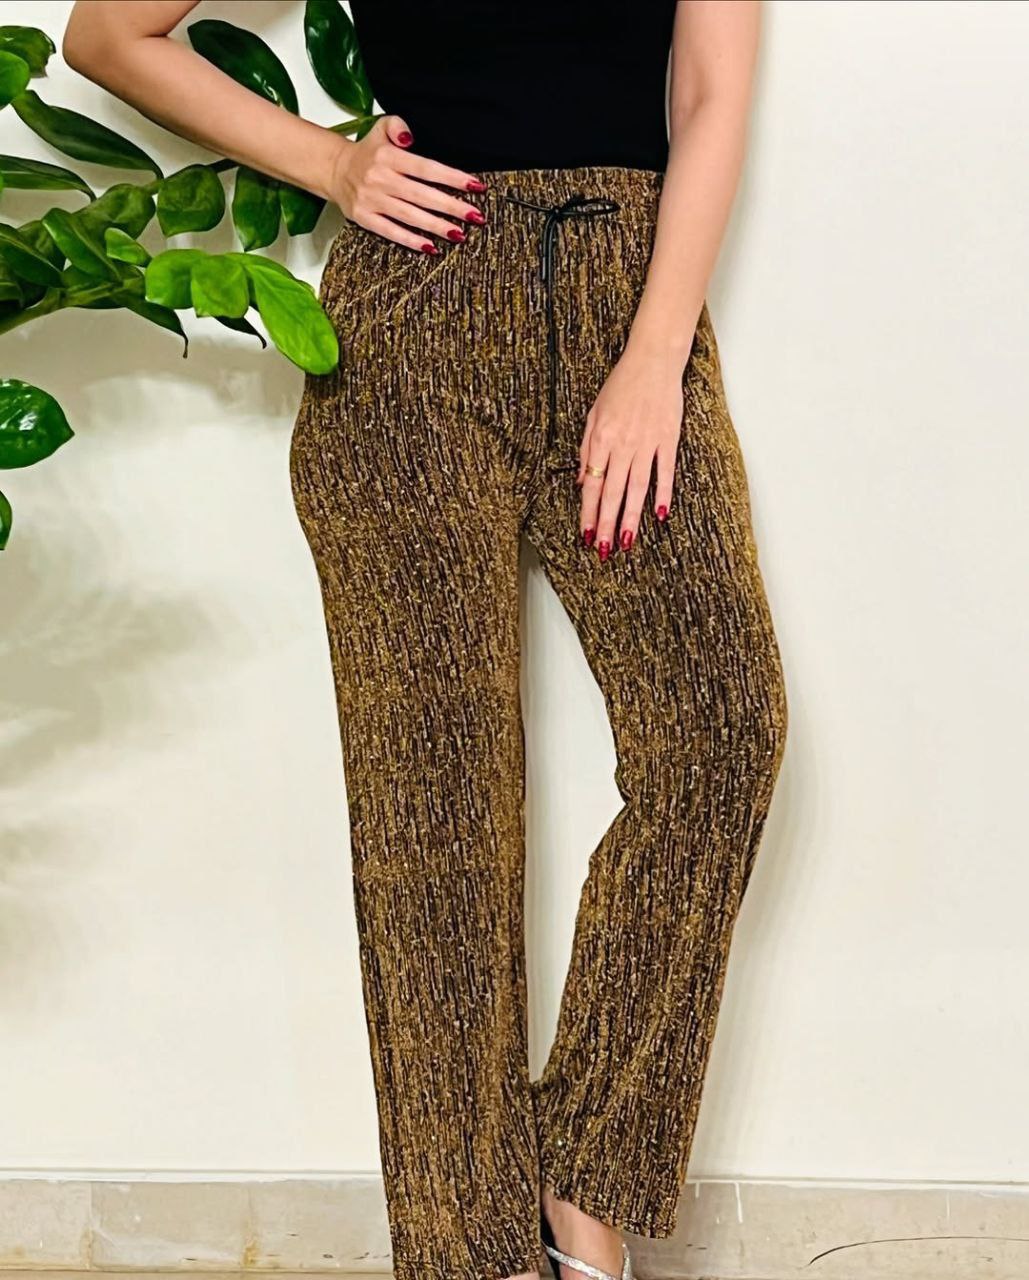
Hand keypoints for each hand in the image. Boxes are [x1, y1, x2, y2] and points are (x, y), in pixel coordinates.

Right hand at [328, 115, 486, 253]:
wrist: (334, 170)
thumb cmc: (367, 152)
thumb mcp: (381, 128)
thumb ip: (398, 126)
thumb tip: (410, 138)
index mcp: (388, 156)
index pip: (426, 168)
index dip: (452, 178)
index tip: (475, 186)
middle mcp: (381, 178)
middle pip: (422, 195)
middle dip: (451, 206)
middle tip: (475, 216)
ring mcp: (372, 200)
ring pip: (410, 216)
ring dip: (436, 226)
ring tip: (459, 234)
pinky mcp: (364, 218)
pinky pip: (390, 231)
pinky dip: (411, 241)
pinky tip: (431, 248)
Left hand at [577, 345, 687, 559]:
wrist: (653, 360)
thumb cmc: (621, 385)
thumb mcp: (594, 414)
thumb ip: (587, 449)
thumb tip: (584, 482)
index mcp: (601, 438)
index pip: (593, 484)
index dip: (589, 512)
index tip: (586, 534)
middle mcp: (623, 444)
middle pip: (613, 492)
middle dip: (606, 524)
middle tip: (603, 550)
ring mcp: (647, 442)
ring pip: (637, 488)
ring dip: (631, 517)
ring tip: (627, 541)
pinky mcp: (668, 438)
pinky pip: (664, 471)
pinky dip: (663, 492)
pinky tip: (660, 514)